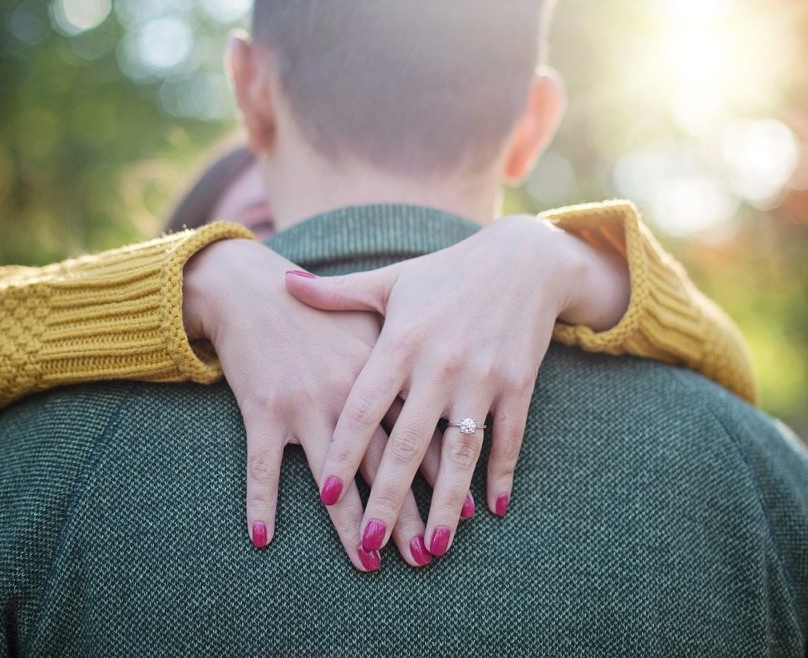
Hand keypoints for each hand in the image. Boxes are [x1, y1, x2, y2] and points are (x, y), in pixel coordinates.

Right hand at [183, 239, 462, 570]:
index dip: (445, 475)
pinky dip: (260, 501)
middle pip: (385, 465)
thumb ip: (410, 359)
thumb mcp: (374, 322)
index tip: (467, 514)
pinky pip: (263, 465)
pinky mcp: (263, 408)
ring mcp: (306, 402)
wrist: (254, 288)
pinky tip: (263, 536)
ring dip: (349, 525)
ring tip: (368, 563)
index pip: (423, 431)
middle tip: (427, 557)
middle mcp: (350, 391)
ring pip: (333, 477)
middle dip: (406, 514)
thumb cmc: (321, 312)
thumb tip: (449, 404)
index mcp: (383, 370)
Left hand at [286, 215, 629, 556]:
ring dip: (448, 503)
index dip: (343, 453)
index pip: (364, 409)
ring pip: (461, 451)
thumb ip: (337, 293)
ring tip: (433, 548)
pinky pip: (508, 438)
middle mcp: (439, 364)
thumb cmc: (447, 272)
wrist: (524, 259)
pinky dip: (503, 474)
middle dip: (388, 499)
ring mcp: (482, 376)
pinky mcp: (519, 383)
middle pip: (408, 444)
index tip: (325, 495)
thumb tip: (283, 282)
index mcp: (401, 342)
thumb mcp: (390, 280)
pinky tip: (494, 510)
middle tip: (371, 545)